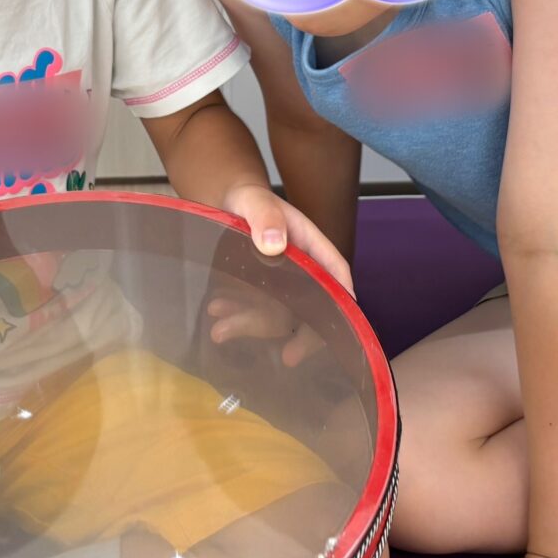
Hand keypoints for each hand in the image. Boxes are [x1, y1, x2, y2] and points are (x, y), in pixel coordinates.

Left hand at [217, 184, 353, 366]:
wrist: (222, 203)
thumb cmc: (248, 199)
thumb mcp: (256, 202)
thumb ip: (266, 217)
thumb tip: (274, 244)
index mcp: (311, 246)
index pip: (336, 274)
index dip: (341, 301)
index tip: (338, 328)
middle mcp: (301, 270)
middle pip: (310, 306)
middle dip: (299, 334)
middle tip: (289, 357)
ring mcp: (279, 285)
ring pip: (277, 315)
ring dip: (251, 325)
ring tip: (219, 329)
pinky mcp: (258, 293)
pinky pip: (253, 313)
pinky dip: (235, 318)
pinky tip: (215, 315)